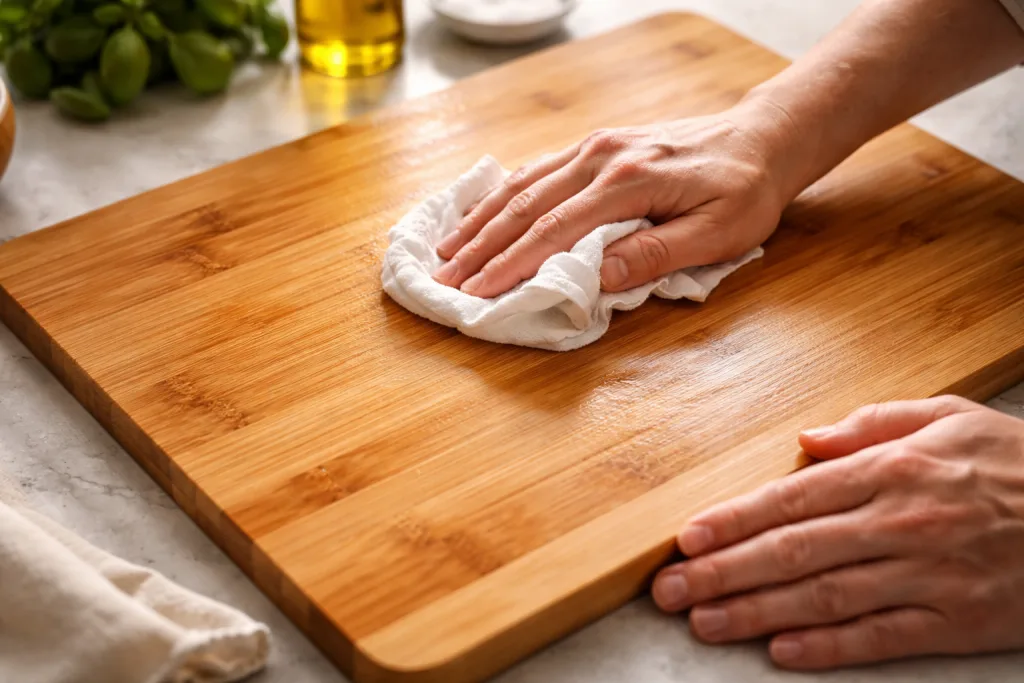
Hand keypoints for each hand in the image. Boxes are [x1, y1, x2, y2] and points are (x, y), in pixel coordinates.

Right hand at [432, 101, 798, 297]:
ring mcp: (595, 146)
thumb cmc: (745, 191)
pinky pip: (538, 169)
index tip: (479, 292)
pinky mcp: (597, 145)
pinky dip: (503, 194)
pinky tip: (483, 213)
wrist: (763, 138)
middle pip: (526, 205)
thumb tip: (598, 276)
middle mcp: (601, 156)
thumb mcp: (717, 233)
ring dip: (482, 219)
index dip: (512, 264)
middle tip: (445, 279)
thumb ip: (656, 253)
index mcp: (628, 180)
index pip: (554, 230)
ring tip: (447, 249)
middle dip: (481, 246)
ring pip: (523, 184)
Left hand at [651, 395, 1023, 669]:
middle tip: (671, 590)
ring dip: (757, 613)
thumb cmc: (1016, 462)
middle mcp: (902, 522)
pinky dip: (829, 649)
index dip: (733, 520)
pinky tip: (781, 653)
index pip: (792, 498)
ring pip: (824, 599)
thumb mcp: (948, 417)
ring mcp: (929, 576)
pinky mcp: (956, 621)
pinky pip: (881, 637)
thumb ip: (871, 424)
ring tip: (706, 622)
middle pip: (794, 552)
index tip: (686, 538)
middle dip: (723, 572)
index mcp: (892, 470)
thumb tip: (806, 440)